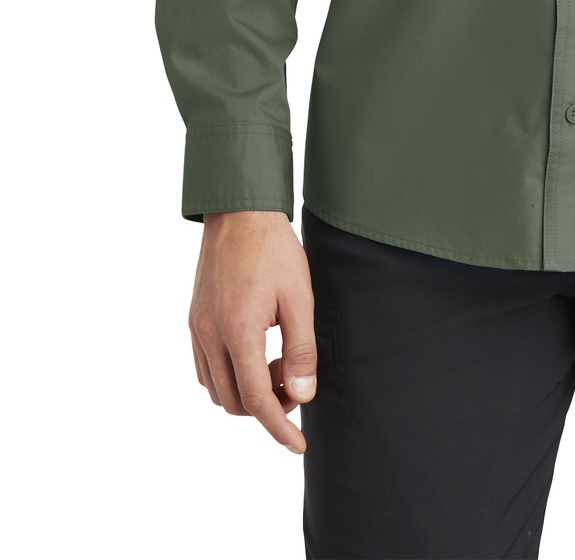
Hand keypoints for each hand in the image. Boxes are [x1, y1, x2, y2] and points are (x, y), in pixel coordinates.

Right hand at [189, 210, 317, 454]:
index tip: (298, 444)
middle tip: (294, 377)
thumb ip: (302, 349)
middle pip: (234, 402)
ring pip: (217, 389)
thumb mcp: (299, 297)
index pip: (256, 400)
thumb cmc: (274, 249)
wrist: (240, 211)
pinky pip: (206, 368)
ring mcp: (197, 328)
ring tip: (277, 358)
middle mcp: (209, 335)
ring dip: (247, 389)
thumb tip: (301, 396)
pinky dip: (229, 374)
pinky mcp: (193, 320)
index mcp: (238, 331)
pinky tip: (255, 351)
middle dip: (267, 404)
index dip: (279, 427)